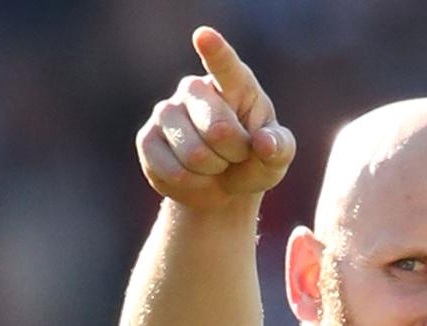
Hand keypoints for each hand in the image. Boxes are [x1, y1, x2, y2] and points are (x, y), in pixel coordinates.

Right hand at [136, 27, 295, 209]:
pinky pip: (173, 171)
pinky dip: (192, 184)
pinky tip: (195, 176)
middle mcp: (195, 89)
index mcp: (234, 83)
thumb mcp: (276, 158)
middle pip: (217, 129)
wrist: (222, 188)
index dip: (215, 52)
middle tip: (236, 156)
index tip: (203, 36)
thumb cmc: (253, 162)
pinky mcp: (147, 139)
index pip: (225, 65)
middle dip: (234, 154)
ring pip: (193, 154)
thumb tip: (264, 143)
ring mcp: (166, 111)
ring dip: (212, 171)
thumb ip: (279, 147)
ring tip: (215, 166)